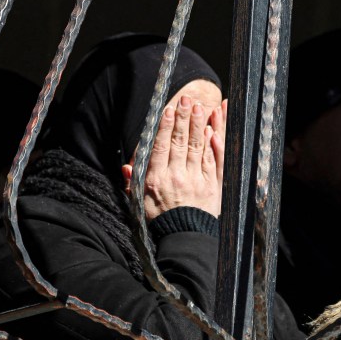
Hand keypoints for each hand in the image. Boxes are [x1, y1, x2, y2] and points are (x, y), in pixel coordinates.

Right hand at [123, 96, 222, 219]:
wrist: (184, 239)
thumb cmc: (160, 221)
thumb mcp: (139, 204)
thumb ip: (133, 183)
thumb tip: (126, 167)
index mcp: (157, 179)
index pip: (161, 147)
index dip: (165, 127)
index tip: (168, 110)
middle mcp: (177, 177)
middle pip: (180, 142)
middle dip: (184, 119)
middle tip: (187, 100)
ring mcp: (197, 180)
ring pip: (198, 147)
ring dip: (199, 126)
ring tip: (201, 107)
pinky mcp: (213, 185)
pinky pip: (214, 161)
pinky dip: (215, 145)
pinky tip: (213, 131)